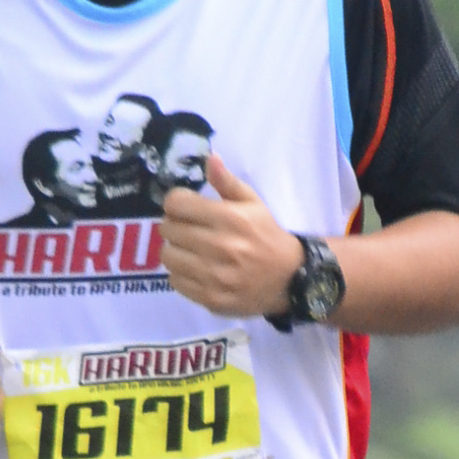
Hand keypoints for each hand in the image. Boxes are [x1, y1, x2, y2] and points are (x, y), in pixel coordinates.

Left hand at [159, 154, 304, 317]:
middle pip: (168, 230)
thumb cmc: (267, 236)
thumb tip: (209, 159)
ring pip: (168, 257)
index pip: (176, 204)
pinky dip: (180, 274)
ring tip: (187, 250)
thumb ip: (228, 182)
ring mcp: (215, 276)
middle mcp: (220, 246)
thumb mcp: (253, 204)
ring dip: (174, 251)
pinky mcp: (211, 298)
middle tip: (186, 230)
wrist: (289, 278)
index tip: (184, 208)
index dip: (176, 203)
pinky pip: (176, 282)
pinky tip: (194, 270)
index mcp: (229, 218)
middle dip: (173, 226)